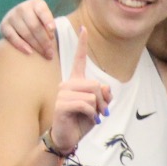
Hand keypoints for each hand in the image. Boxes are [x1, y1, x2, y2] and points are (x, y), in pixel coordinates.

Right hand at [0, 0, 56, 57]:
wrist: (22, 23)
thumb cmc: (40, 23)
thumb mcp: (47, 20)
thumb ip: (50, 25)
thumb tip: (50, 35)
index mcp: (36, 3)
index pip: (42, 11)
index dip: (48, 20)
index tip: (53, 30)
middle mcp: (22, 7)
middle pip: (35, 26)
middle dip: (45, 41)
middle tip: (51, 52)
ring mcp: (12, 16)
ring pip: (26, 33)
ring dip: (36, 45)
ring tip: (45, 54)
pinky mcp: (4, 25)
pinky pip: (12, 37)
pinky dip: (21, 45)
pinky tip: (30, 52)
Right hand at [49, 30, 112, 155]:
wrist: (67, 138)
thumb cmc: (81, 121)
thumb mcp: (98, 107)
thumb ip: (104, 95)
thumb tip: (105, 87)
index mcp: (75, 82)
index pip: (79, 59)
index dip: (82, 44)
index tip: (84, 28)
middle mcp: (67, 84)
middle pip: (95, 84)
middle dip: (103, 101)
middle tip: (101, 112)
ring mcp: (62, 94)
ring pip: (92, 95)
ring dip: (98, 109)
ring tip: (93, 117)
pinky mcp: (61, 104)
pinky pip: (86, 104)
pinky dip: (92, 115)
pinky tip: (87, 120)